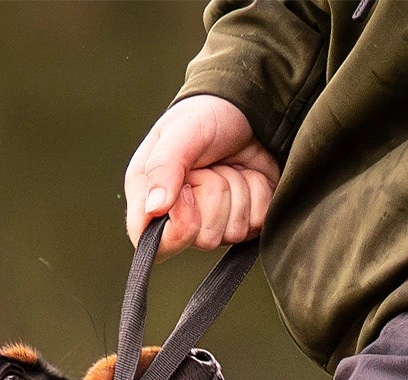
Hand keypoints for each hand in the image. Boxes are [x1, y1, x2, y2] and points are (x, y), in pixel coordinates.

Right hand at [124, 95, 279, 255]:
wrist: (249, 106)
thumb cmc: (206, 114)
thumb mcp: (181, 130)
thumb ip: (164, 166)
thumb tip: (154, 208)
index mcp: (150, 198)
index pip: (150, 244)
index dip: (176, 228)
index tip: (187, 193)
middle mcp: (179, 218)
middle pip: (202, 238)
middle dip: (215, 195)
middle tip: (211, 166)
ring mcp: (214, 223)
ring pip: (232, 232)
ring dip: (239, 191)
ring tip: (229, 165)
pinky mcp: (243, 221)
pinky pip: (256, 224)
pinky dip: (258, 193)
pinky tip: (248, 173)